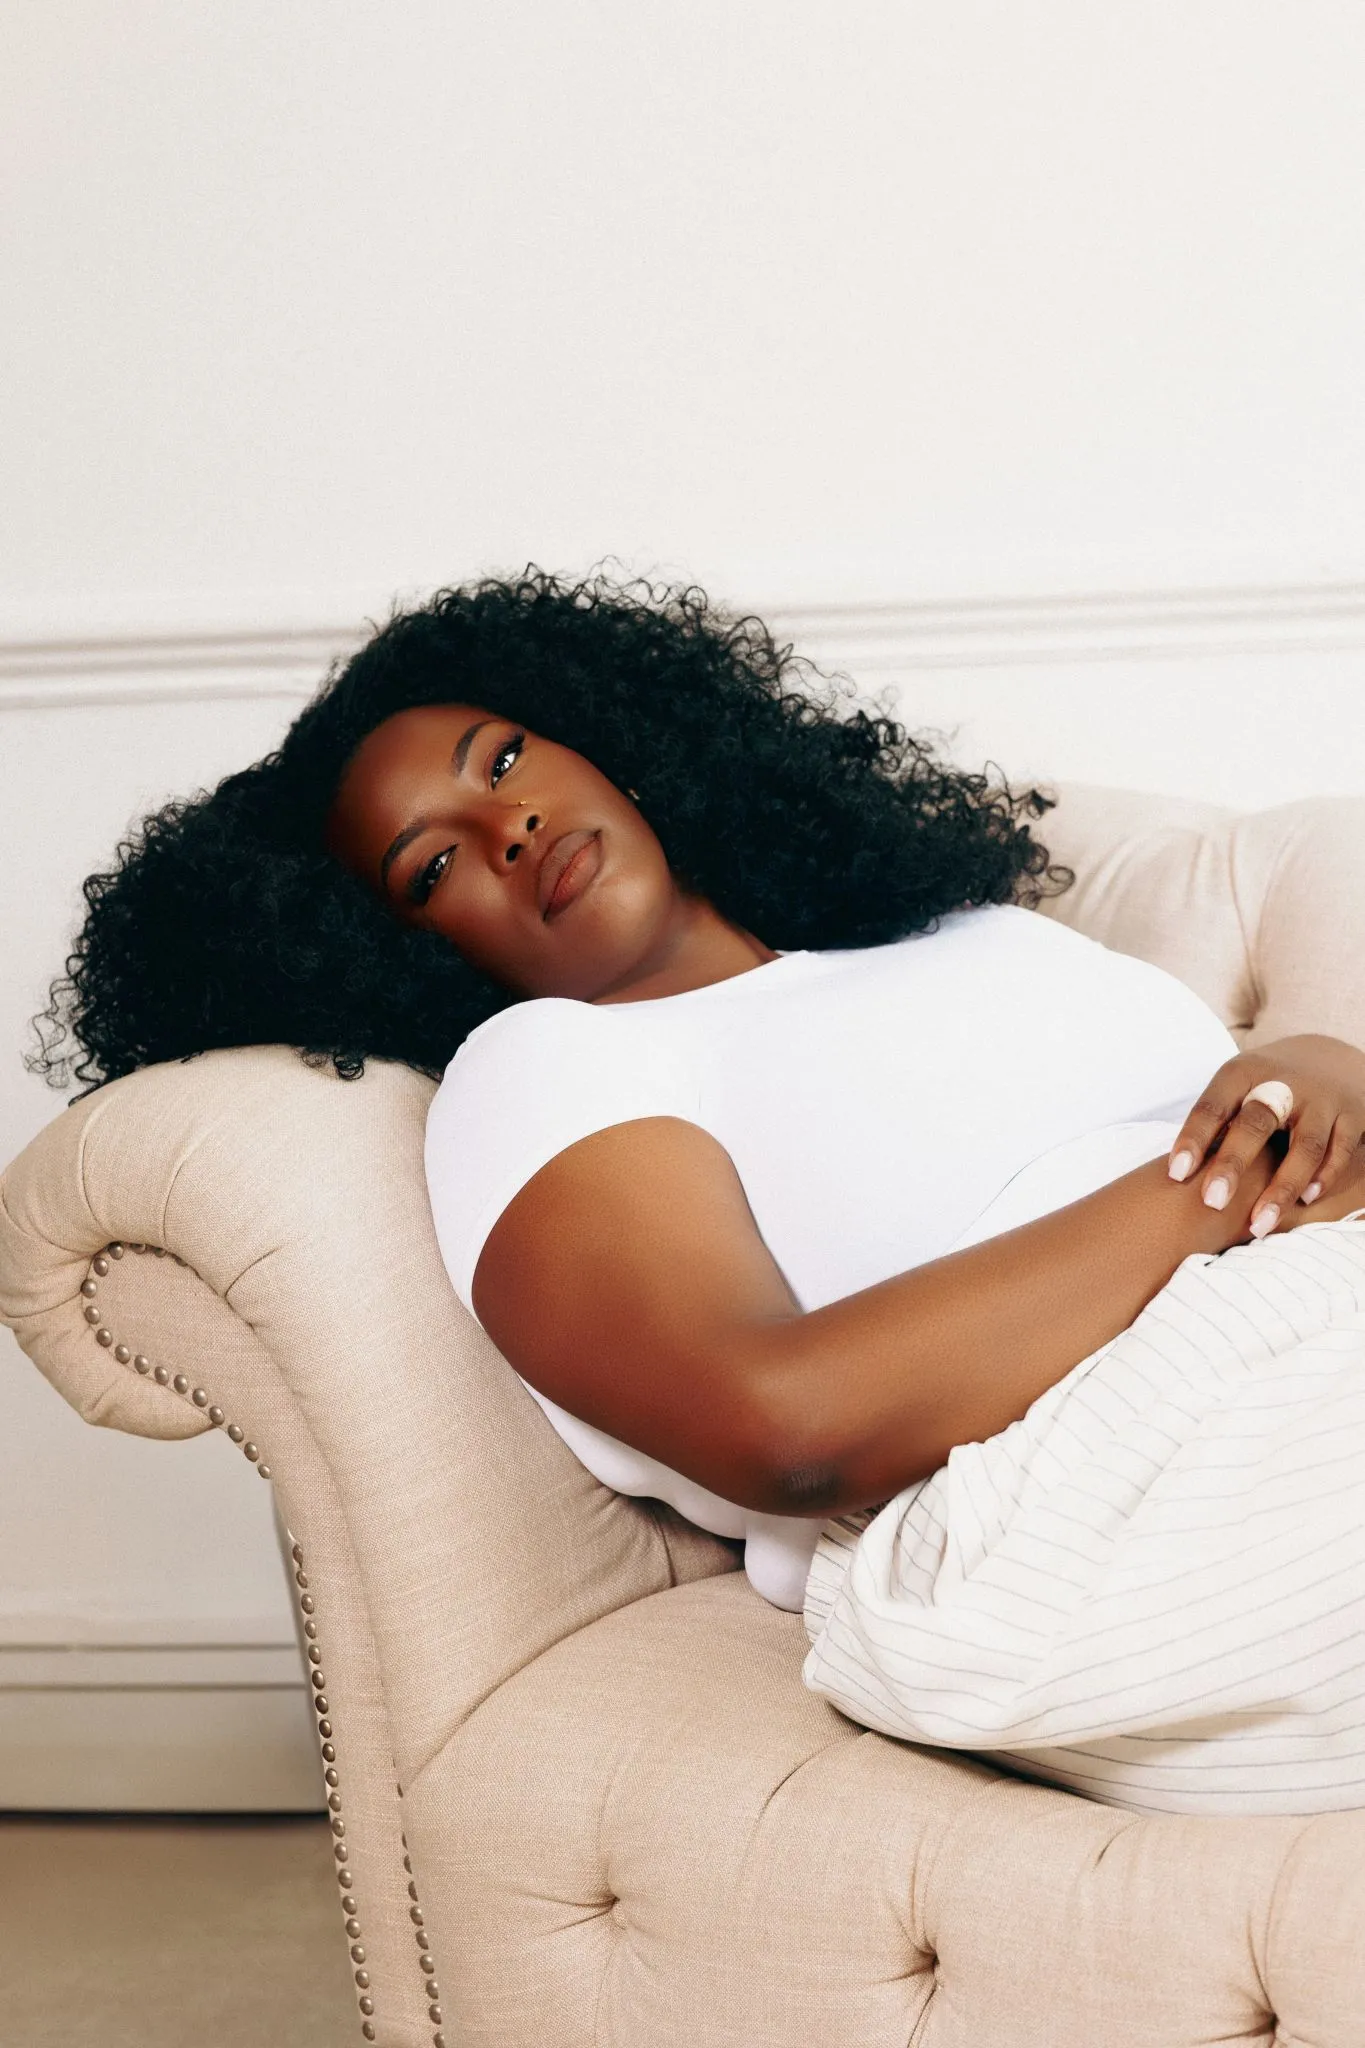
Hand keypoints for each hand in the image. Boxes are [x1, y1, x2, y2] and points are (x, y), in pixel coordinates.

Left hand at [1166, 1034, 1364, 1237]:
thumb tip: (1171, 1177)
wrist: (1328, 1058)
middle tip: (1212, 1202)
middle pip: (1256, 1123)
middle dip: (1233, 1163)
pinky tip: (1306, 1201)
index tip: (1175, 1174)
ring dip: (1281, 1188)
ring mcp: (1321, 1099)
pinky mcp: (1353, 1116)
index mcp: (1244, 1072)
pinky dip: (1323, 1178)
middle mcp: (1284, 1082)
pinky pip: (1339, 1152)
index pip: (1213, 1105)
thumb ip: (1215, 1123)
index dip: (1194, 1138)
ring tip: (1258, 1225)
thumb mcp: (1238, 1087)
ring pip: (1305, 1146)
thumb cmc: (1265, 1086)